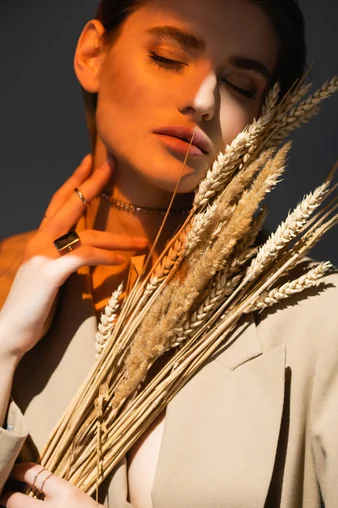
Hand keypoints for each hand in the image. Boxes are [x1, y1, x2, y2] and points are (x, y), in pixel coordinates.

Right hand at [0, 154, 147, 358]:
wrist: (9, 333)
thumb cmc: (32, 309)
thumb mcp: (51, 278)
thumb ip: (65, 261)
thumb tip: (86, 254)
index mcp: (40, 241)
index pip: (59, 203)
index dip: (75, 181)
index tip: (91, 161)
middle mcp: (40, 242)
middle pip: (69, 204)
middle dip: (92, 183)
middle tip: (112, 164)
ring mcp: (43, 256)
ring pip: (86, 235)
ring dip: (117, 238)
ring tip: (140, 243)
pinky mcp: (50, 273)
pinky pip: (84, 257)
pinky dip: (105, 256)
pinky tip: (121, 261)